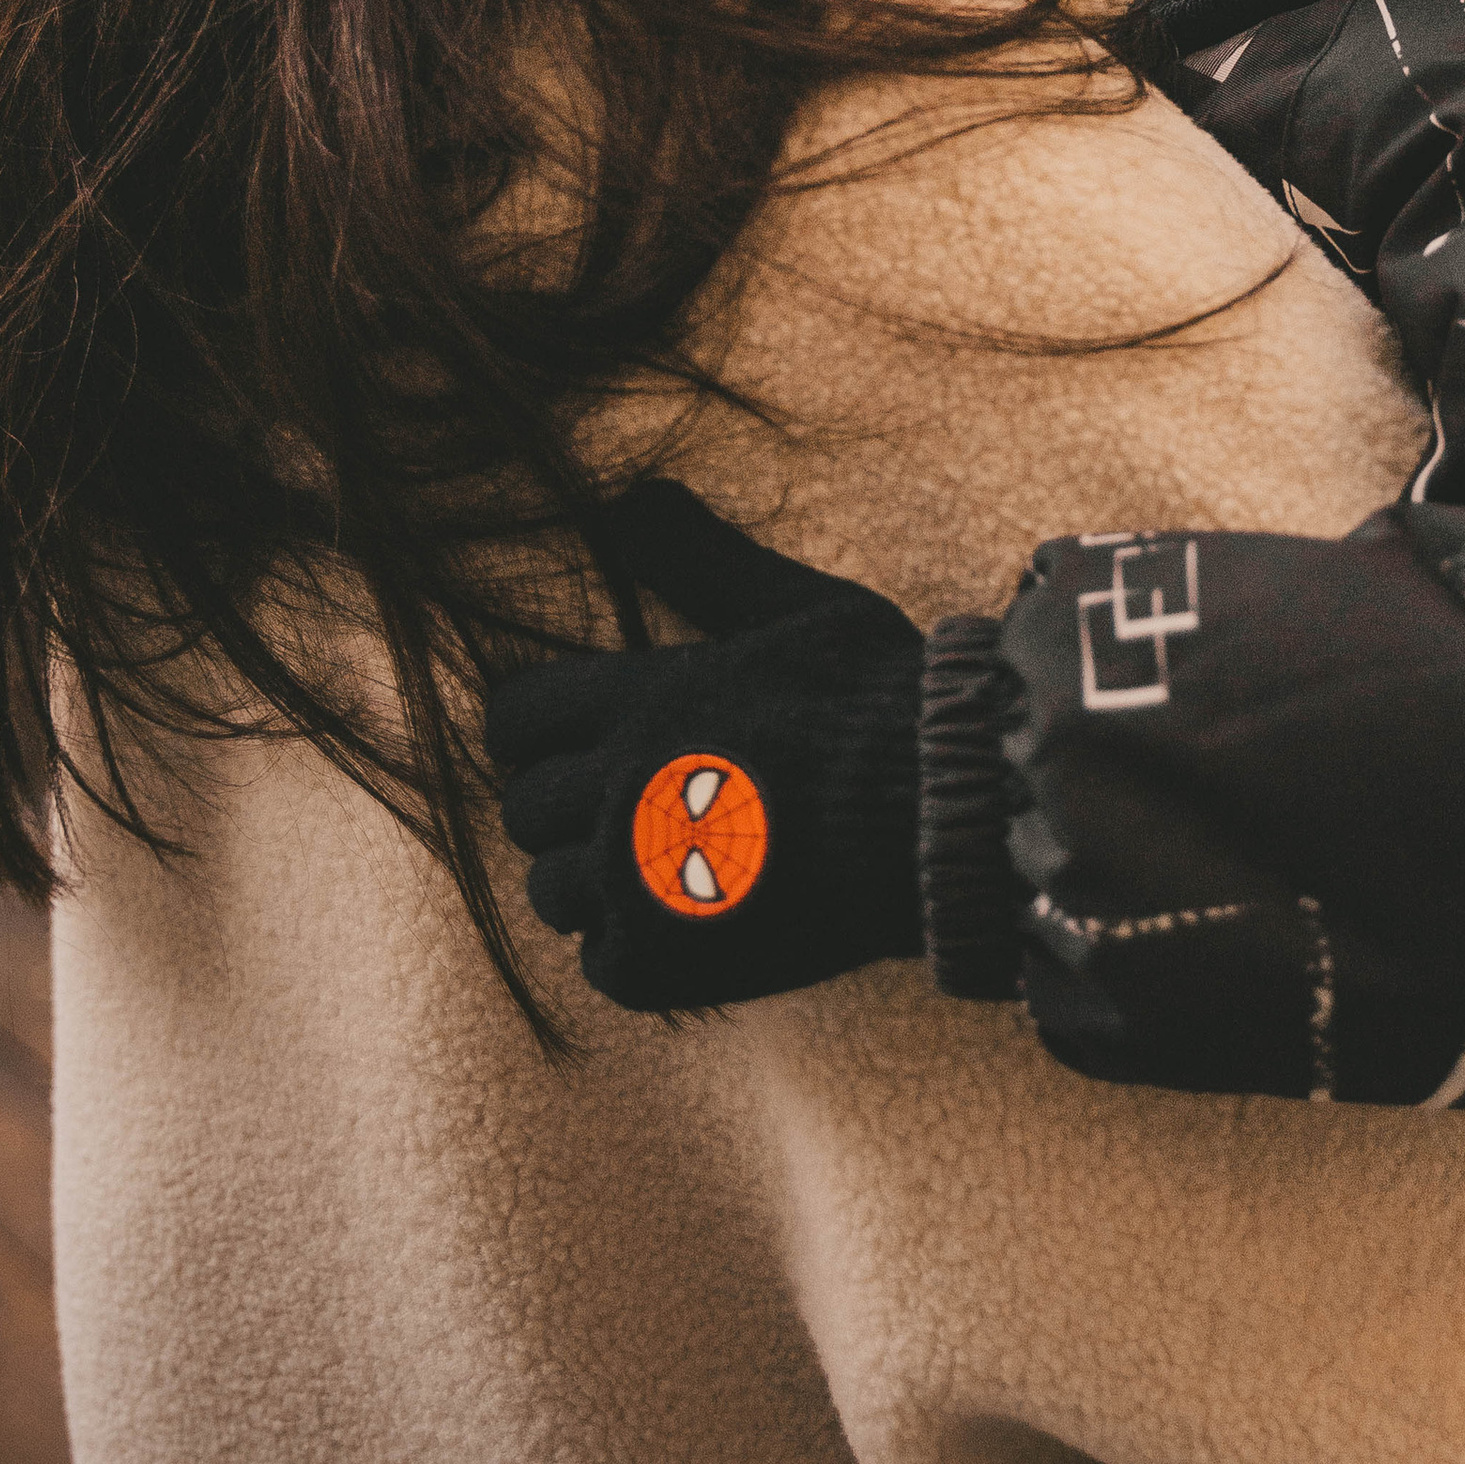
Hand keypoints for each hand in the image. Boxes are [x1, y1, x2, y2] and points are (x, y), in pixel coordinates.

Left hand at [485, 478, 927, 1012]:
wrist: (949, 817)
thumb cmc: (880, 703)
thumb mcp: (793, 608)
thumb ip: (700, 558)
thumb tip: (624, 501)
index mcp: (638, 698)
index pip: (515, 716)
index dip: (535, 728)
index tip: (568, 739)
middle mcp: (617, 788)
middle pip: (525, 808)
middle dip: (566, 803)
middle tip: (632, 802)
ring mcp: (635, 883)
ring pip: (552, 889)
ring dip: (595, 878)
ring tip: (662, 863)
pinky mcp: (665, 963)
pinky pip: (599, 961)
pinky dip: (635, 945)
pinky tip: (692, 918)